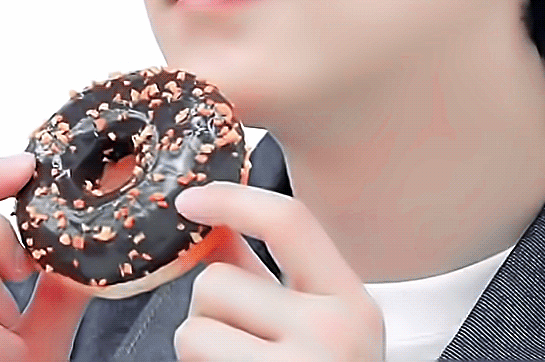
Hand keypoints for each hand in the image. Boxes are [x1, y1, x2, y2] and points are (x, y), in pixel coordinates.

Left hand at [172, 182, 385, 361]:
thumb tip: (213, 225)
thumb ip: (265, 276)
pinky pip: (192, 359)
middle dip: (210, 311)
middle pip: (219, 280)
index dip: (231, 199)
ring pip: (194, 325)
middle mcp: (335, 337)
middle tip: (241, 347)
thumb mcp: (312, 329)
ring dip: (198, 346)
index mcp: (354, 305)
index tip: (190, 199)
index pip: (290, 221)